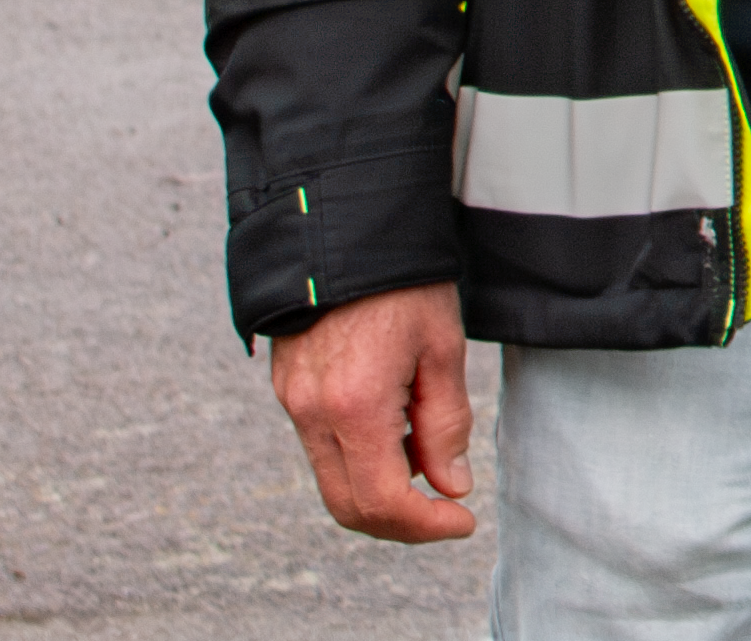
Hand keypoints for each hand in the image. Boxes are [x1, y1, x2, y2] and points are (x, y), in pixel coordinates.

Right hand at [267, 280, 474, 542]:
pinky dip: (360, 458)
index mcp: (354, 405)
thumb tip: (451, 486)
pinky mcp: (288, 388)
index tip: (462, 520)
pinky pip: (321, 447)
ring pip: (332, 480)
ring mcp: (292, 402)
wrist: (345, 224)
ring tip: (428, 455)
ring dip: (380, 489)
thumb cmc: (403, 279)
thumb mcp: (443, 346)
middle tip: (447, 511)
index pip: (382, 501)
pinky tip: (397, 431)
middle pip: (348, 505)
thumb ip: (446, 422)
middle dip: (401, 522)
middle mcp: (312, 412)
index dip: (425, 525)